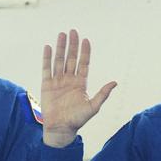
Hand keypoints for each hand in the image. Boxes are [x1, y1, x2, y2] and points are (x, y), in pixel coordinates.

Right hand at [40, 28, 116, 147]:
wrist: (61, 128)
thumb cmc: (77, 120)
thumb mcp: (93, 107)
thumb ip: (102, 94)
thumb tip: (114, 83)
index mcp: (81, 83)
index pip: (83, 63)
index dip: (85, 52)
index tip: (86, 40)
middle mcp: (69, 79)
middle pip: (71, 58)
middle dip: (72, 45)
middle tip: (73, 31)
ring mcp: (58, 81)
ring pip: (59, 60)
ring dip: (60, 47)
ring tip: (62, 34)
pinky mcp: (47, 85)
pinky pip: (46, 69)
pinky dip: (47, 58)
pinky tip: (48, 47)